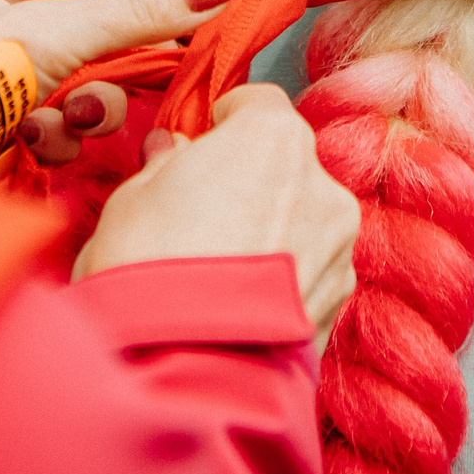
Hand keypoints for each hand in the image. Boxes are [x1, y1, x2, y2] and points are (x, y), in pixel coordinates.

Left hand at [0, 0, 241, 164]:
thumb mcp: (55, 36)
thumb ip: (141, 14)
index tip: (200, 15)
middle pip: (81, 29)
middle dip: (109, 65)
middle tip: (156, 78)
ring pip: (67, 78)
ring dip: (82, 107)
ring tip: (72, 123)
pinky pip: (41, 117)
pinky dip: (50, 134)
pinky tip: (37, 146)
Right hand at [74, 83, 360, 342]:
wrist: (182, 372)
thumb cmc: (147, 271)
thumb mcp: (133, 198)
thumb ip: (165, 164)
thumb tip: (174, 152)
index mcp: (272, 137)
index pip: (257, 102)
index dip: (223, 122)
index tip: (198, 145)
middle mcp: (321, 181)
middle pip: (286, 162)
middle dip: (250, 180)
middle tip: (199, 215)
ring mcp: (339, 244)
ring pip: (303, 218)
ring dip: (272, 230)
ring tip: (217, 271)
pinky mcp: (341, 301)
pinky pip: (310, 269)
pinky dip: (282, 278)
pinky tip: (238, 303)